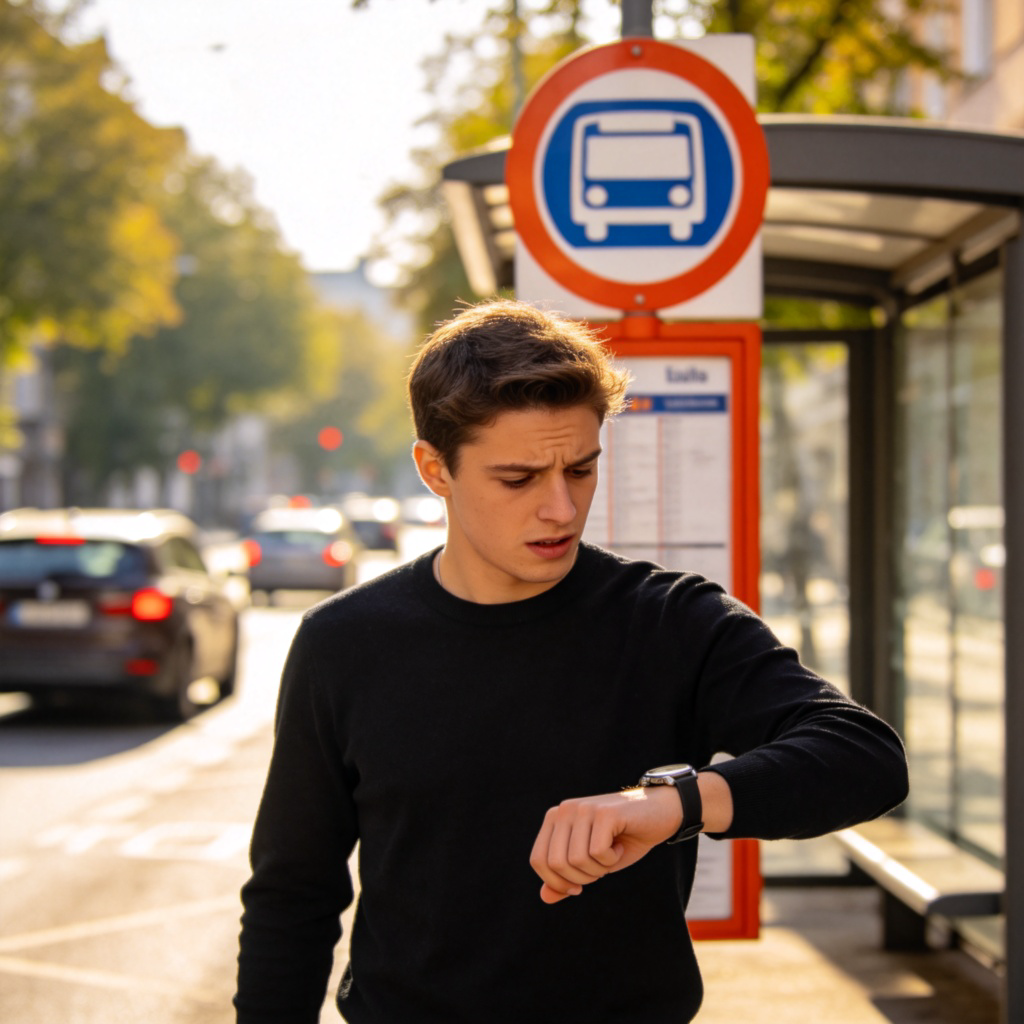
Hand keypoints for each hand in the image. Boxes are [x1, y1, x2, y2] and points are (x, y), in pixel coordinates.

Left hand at [529, 785, 681, 903]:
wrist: (660, 813)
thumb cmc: (623, 840)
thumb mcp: (592, 865)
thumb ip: (567, 879)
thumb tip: (545, 898)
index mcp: (554, 819)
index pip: (538, 860)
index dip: (557, 883)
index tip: (578, 886)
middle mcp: (564, 810)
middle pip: (556, 864)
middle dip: (580, 878)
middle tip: (599, 868)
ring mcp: (584, 808)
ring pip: (577, 860)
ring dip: (599, 869)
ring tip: (610, 853)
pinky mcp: (605, 812)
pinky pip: (598, 852)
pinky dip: (612, 859)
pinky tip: (619, 845)